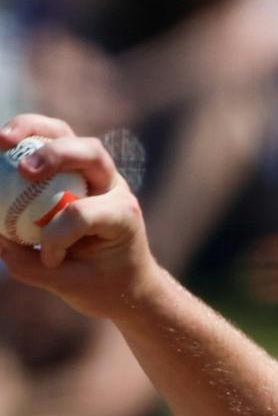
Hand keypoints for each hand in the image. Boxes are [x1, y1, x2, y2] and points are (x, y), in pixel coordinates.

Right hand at [0, 115, 162, 320]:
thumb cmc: (102, 284)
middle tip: (22, 170)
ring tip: (1, 140)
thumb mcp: (69, 285)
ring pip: (69, 135)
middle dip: (55, 154)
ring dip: (34, 130)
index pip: (84, 213)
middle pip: (90, 152)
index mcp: (124, 216)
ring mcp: (96, 174)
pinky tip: (1, 145)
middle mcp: (115, 187)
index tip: (49, 261)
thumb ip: (29, 265)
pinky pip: (49, 143)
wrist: (128, 281)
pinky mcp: (75, 170)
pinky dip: (25, 138)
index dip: (57, 236)